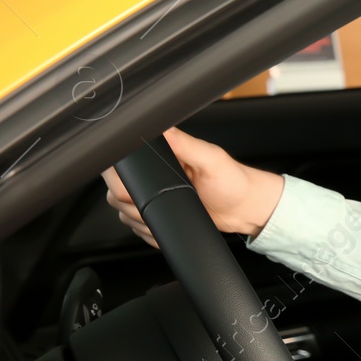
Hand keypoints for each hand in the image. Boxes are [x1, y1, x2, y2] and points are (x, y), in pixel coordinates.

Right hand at [101, 126, 284, 247]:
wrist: (245, 209)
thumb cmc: (234, 182)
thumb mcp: (212, 159)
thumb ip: (187, 144)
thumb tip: (163, 129)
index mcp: (162, 153)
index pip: (121, 163)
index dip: (120, 178)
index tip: (134, 190)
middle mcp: (152, 174)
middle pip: (116, 191)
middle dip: (132, 204)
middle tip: (159, 204)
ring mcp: (152, 196)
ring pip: (123, 212)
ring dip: (140, 220)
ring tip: (167, 214)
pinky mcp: (157, 214)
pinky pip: (137, 227)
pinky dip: (148, 231)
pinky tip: (167, 226)